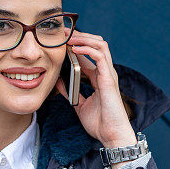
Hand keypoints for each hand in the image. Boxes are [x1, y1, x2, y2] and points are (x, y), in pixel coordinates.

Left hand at [54, 30, 135, 147]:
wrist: (111, 135)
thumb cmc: (99, 123)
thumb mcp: (79, 105)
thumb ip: (70, 92)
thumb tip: (58, 82)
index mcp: (98, 77)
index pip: (88, 53)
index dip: (75, 43)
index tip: (60, 39)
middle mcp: (105, 72)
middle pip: (96, 44)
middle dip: (79, 35)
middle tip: (62, 33)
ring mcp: (108, 74)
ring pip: (100, 45)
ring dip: (83, 38)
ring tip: (68, 37)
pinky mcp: (109, 79)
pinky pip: (100, 56)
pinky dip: (87, 49)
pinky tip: (75, 49)